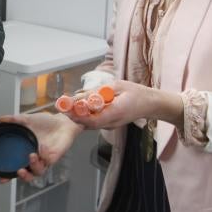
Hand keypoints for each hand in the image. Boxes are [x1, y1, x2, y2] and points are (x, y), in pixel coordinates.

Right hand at [0, 112, 82, 183]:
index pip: (16, 167)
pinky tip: (43, 147)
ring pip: (39, 171)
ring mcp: (45, 159)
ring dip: (34, 166)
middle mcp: (35, 159)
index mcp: (26, 152)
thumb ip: (13, 120)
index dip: (9, 175)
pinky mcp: (54, 157)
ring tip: (32, 155)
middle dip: (23, 176)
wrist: (62, 121)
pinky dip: (45, 154)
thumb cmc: (46, 123)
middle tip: (19, 171)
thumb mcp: (27, 120)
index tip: (2, 178)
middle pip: (28, 175)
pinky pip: (49, 161)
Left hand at [64, 80, 182, 129]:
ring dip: (78, 116)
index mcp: (114, 113)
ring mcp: (110, 125)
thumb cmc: (135, 92)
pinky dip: (85, 115)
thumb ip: (98, 92)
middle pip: (88, 123)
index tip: (65, 108)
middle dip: (73, 115)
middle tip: (61, 105)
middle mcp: (111, 123)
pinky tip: (79, 107)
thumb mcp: (117, 86)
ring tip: (66, 105)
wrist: (150, 104)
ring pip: (90, 124)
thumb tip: (80, 95)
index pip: (91, 120)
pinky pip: (95, 121)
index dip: (77, 116)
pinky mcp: (110, 123)